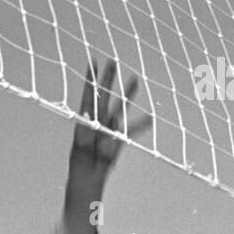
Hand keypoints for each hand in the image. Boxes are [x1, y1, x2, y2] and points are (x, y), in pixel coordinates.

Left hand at [69, 57, 151, 174]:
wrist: (88, 173)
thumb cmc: (82, 157)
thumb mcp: (84, 141)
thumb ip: (94, 128)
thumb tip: (105, 116)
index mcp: (86, 116)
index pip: (89, 92)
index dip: (90, 77)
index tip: (92, 61)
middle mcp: (98, 117)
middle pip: (104, 93)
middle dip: (109, 77)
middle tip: (113, 60)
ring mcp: (110, 125)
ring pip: (120, 105)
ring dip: (128, 93)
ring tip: (136, 79)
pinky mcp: (119, 136)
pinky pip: (133, 128)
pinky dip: (142, 124)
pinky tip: (151, 118)